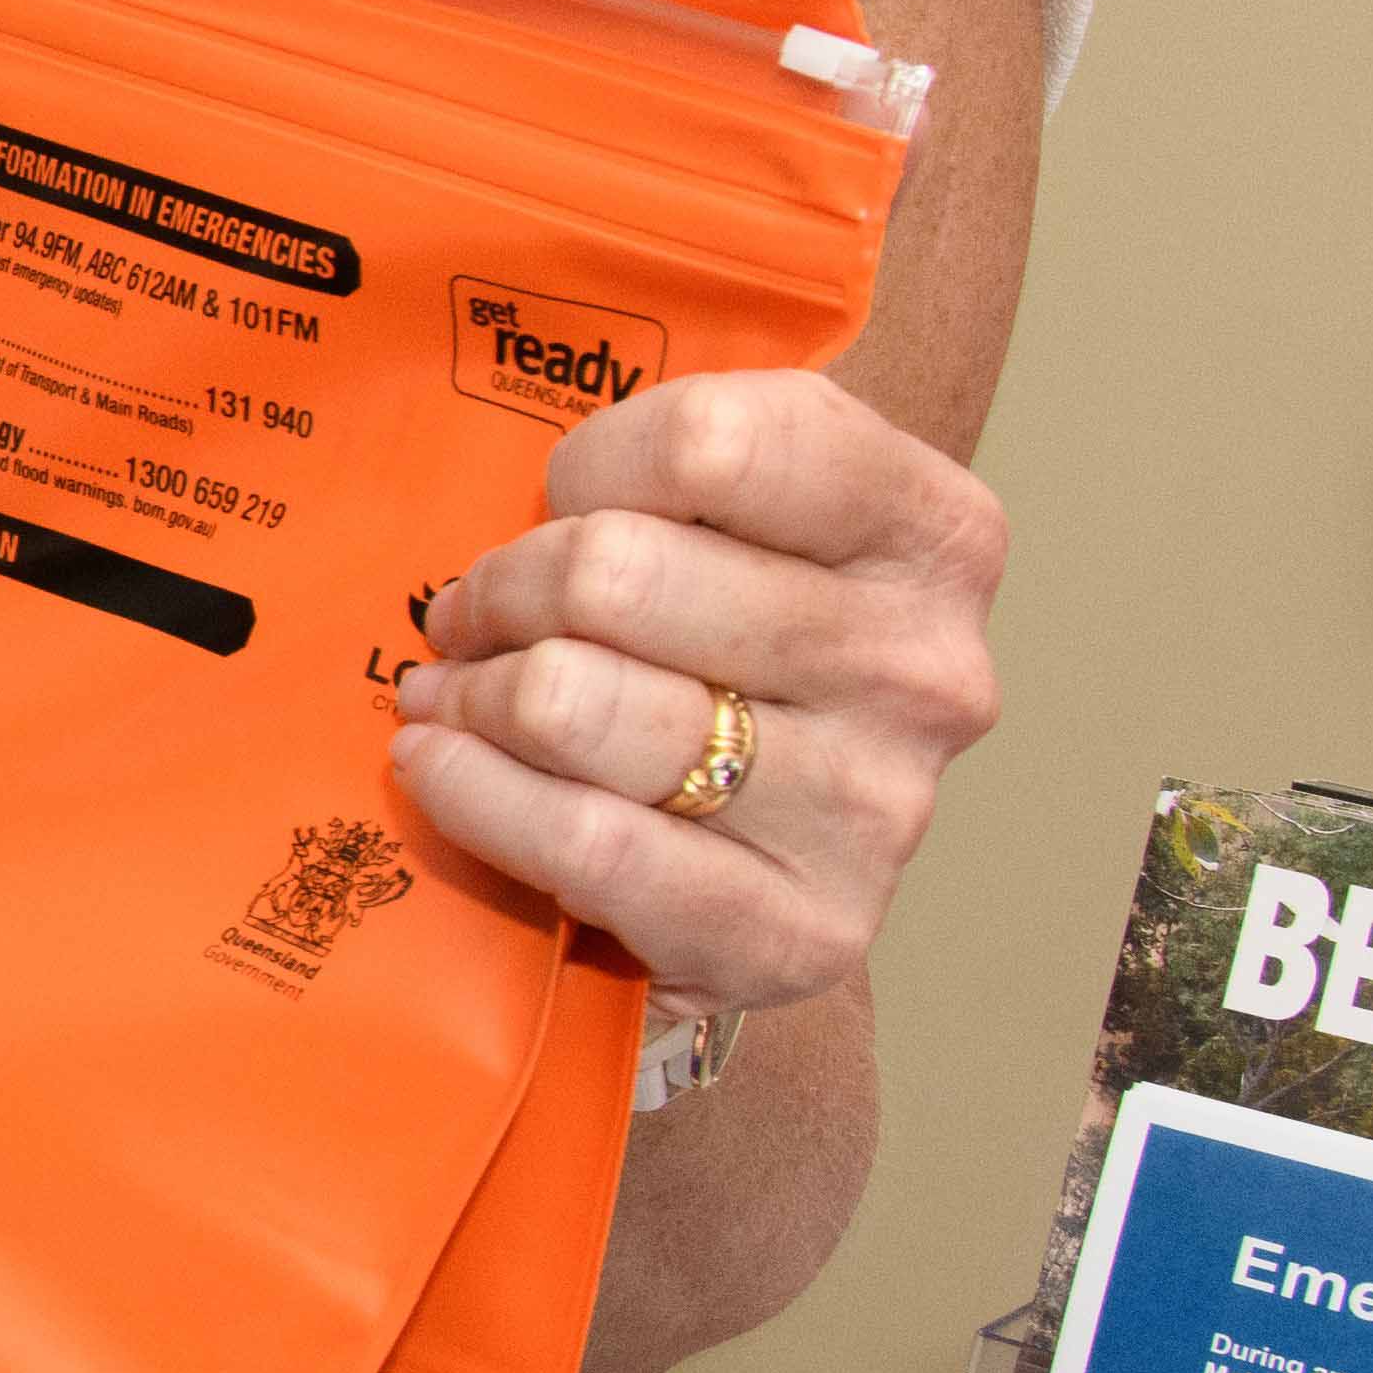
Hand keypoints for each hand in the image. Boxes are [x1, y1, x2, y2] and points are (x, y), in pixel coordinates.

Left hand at [391, 370, 1001, 1010]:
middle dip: (502, 591)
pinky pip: (583, 841)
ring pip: (576, 705)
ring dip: (474, 695)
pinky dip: (476, 796)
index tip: (557, 501)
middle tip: (468, 616)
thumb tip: (476, 452)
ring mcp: (872, 807)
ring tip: (452, 696)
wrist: (774, 853)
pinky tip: (440, 768)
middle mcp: (923, 668)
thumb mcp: (736, 521)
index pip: (709, 442)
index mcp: (932, 532)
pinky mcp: (802, 930)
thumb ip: (663, 465)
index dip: (589, 467)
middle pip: (614, 574)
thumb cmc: (731, 645)